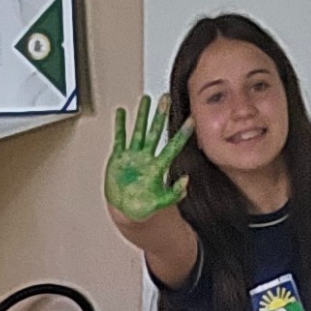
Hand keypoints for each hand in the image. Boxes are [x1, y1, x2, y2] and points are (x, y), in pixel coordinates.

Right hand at [105, 95, 194, 222]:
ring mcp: (133, 156)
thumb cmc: (142, 209)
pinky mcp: (119, 158)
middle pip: (155, 131)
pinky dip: (120, 125)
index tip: (191, 120)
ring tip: (146, 99)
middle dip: (161, 115)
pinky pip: (120, 138)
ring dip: (142, 115)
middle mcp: (146, 158)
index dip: (183, 134)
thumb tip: (186, 181)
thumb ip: (173, 194)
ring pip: (139, 130)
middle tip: (166, 98)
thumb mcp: (161, 203)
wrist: (125, 211)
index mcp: (157, 167)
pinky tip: (121, 113)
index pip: (173, 146)